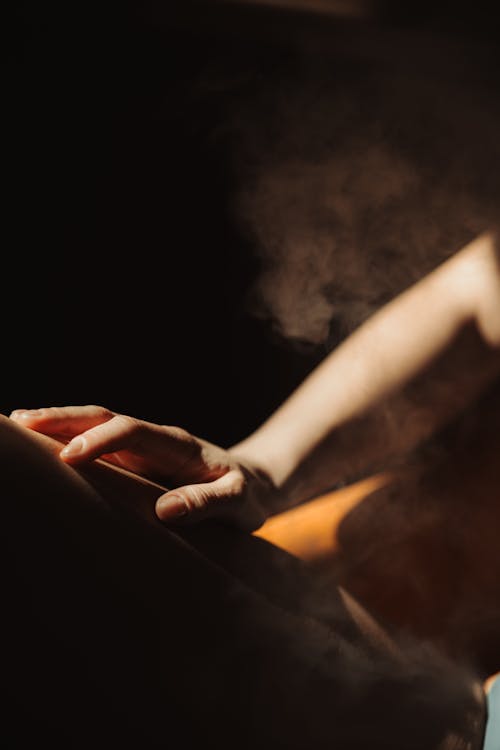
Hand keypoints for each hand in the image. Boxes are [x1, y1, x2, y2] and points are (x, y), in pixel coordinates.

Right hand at [9, 405, 274, 530]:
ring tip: (17, 424)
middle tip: (21, 423)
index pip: (134, 432)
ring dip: (58, 423)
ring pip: (95, 425)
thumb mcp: (238, 502)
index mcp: (179, 444)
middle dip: (64, 419)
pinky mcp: (133, 459)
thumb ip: (208, 503)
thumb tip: (165, 511)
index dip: (102, 441)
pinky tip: (40, 444)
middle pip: (105, 417)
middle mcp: (155, 438)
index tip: (69, 457)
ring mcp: (141, 446)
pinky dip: (67, 438)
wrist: (251, 483)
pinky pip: (97, 443)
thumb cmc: (244, 494)